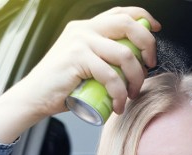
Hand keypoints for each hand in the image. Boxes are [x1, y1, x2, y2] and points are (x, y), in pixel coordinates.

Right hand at [0, 7, 159, 142]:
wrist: (34, 97)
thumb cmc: (62, 85)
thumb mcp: (86, 63)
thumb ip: (104, 56)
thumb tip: (136, 61)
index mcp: (87, 27)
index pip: (121, 13)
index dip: (143, 18)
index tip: (156, 30)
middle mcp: (84, 29)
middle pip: (128, 25)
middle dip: (147, 45)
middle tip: (148, 67)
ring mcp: (80, 42)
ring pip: (125, 55)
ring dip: (135, 78)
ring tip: (130, 95)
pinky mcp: (76, 58)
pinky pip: (111, 75)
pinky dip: (119, 93)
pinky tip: (117, 105)